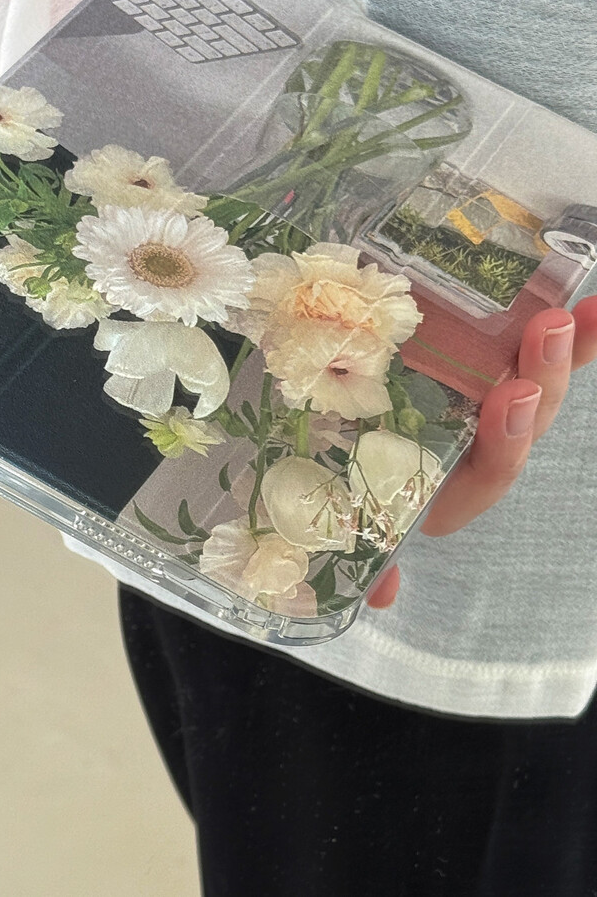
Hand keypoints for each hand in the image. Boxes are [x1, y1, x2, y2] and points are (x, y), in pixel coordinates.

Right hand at [366, 294, 596, 609]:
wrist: (328, 430)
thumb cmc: (341, 475)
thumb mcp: (345, 508)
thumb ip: (362, 547)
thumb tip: (383, 592)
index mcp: (452, 484)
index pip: (492, 470)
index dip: (504, 439)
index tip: (505, 400)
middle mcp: (479, 445)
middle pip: (526, 421)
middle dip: (544, 379)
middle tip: (550, 332)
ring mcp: (487, 398)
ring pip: (538, 380)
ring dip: (567, 352)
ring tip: (581, 314)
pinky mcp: (487, 360)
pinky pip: (536, 349)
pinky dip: (574, 333)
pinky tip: (593, 305)